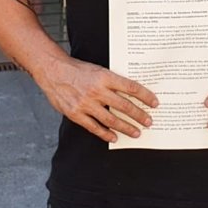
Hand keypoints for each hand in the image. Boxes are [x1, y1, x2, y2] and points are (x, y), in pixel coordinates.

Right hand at [36, 57, 157, 143]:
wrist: (53, 71)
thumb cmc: (76, 69)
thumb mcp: (97, 70)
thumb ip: (111, 81)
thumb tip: (130, 92)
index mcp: (105, 76)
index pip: (131, 87)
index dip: (145, 96)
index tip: (154, 103)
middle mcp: (97, 90)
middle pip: (124, 106)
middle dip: (139, 115)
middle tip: (149, 122)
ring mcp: (86, 103)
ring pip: (111, 120)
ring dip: (126, 127)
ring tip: (136, 133)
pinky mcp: (76, 114)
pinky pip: (94, 127)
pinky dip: (105, 134)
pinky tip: (114, 137)